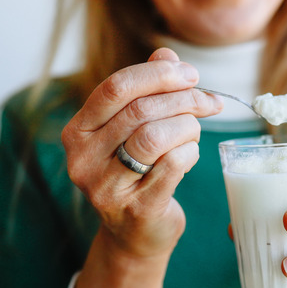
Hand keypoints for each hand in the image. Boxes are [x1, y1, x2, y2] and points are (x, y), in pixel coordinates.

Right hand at [61, 48, 222, 258]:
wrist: (136, 233)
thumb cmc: (137, 171)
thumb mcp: (134, 128)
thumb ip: (147, 89)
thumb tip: (166, 54)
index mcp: (78, 131)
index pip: (115, 88)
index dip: (158, 74)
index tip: (190, 74)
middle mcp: (83, 159)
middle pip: (140, 111)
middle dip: (184, 99)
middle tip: (208, 101)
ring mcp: (106, 188)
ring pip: (155, 137)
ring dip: (188, 126)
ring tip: (196, 130)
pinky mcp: (137, 209)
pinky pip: (172, 165)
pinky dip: (190, 152)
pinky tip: (191, 154)